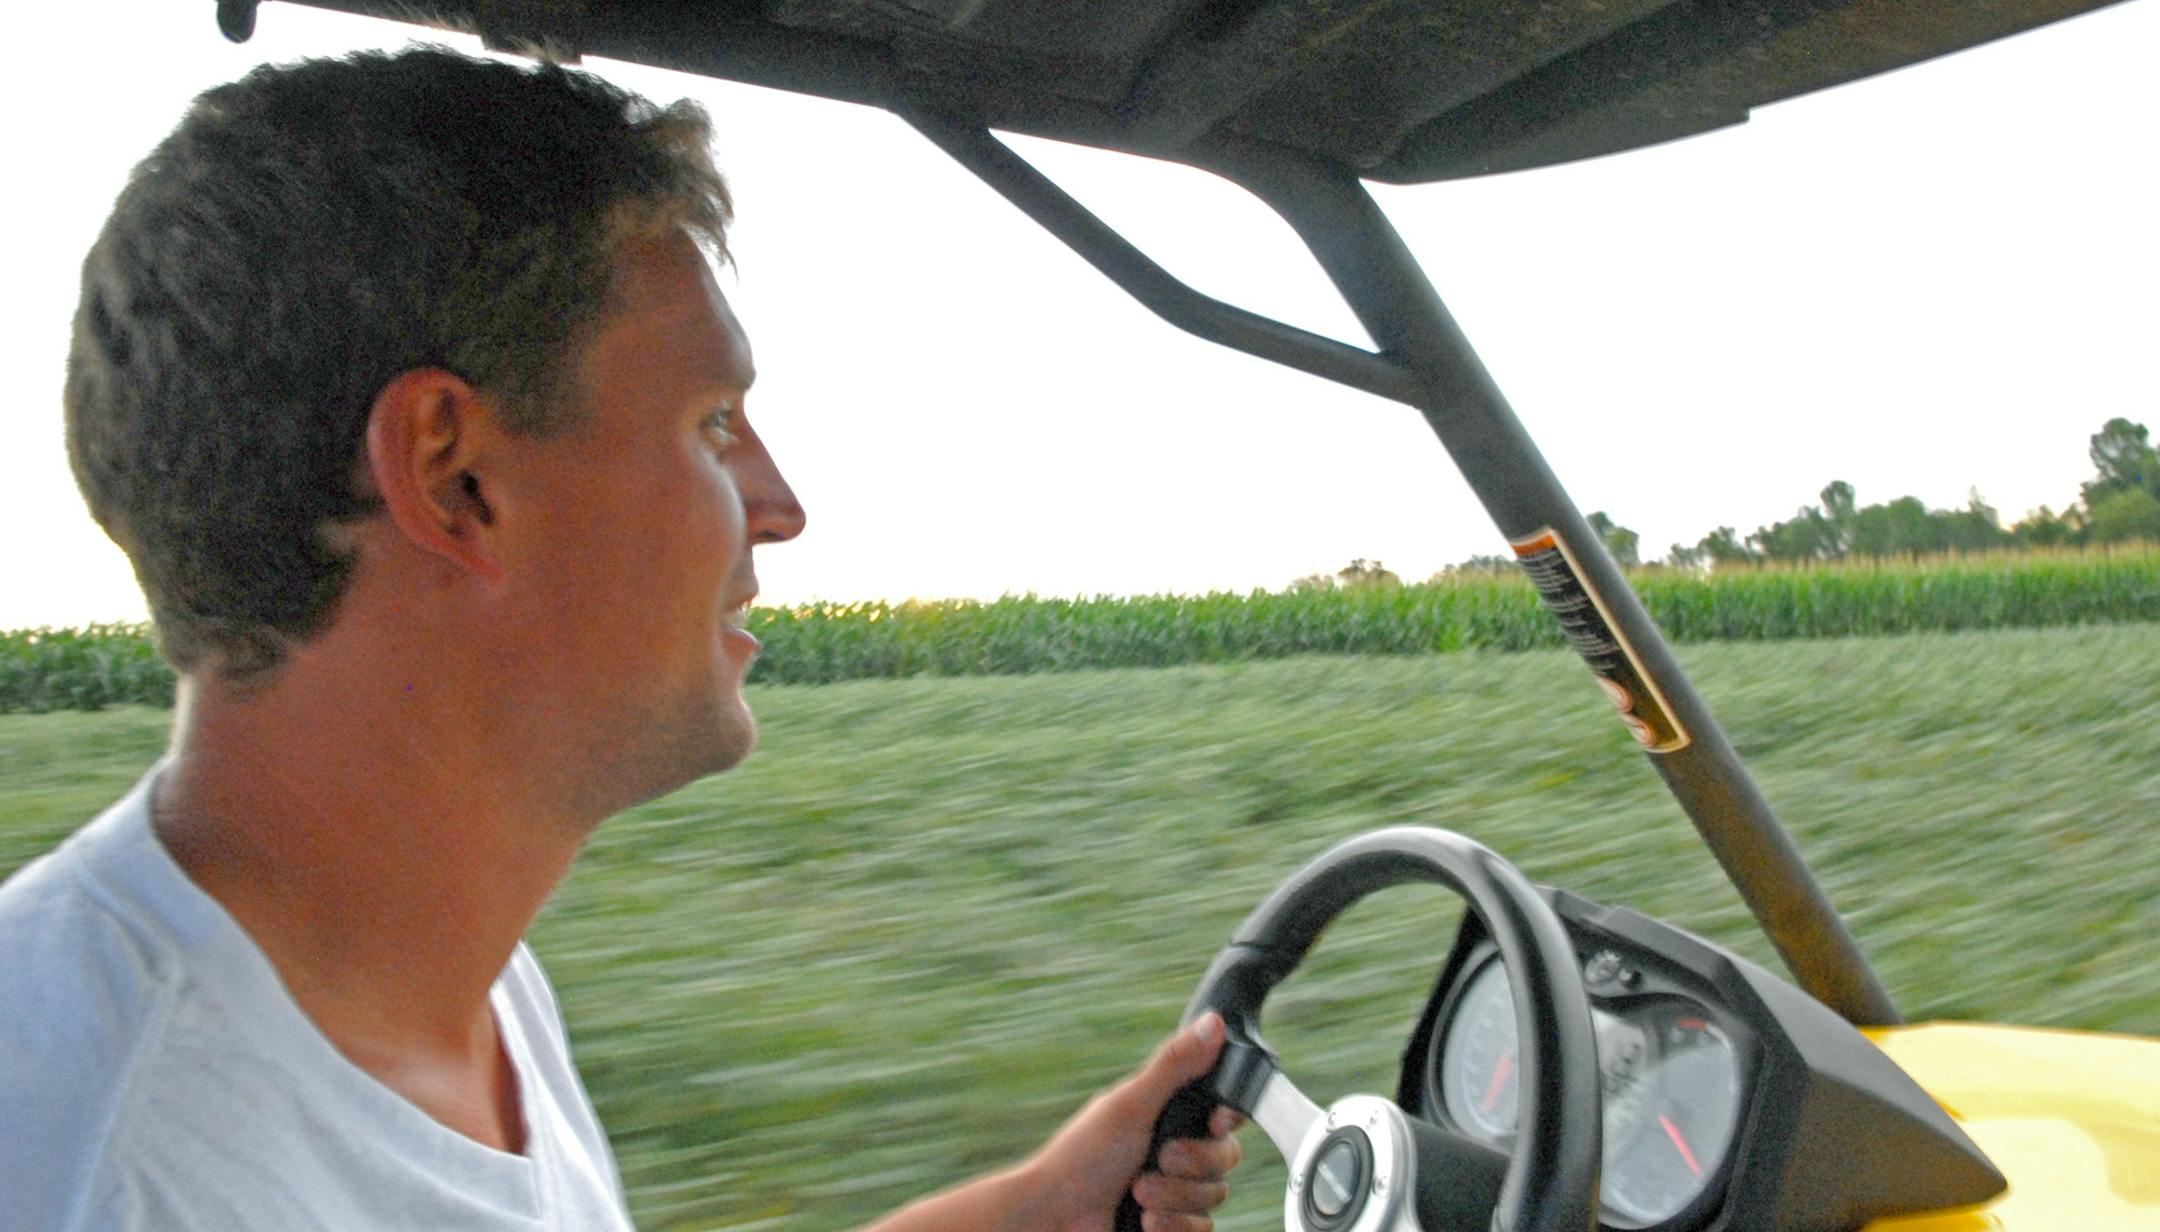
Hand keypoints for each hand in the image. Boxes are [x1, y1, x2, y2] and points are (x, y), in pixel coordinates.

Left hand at [1014, 1013, 1245, 1231]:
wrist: (1057, 1218)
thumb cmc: (1082, 1157)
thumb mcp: (1130, 1105)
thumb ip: (1174, 1066)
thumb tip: (1213, 1022)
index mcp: (1170, 1114)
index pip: (1226, 1112)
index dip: (1228, 1119)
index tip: (1216, 1122)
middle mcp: (1180, 1150)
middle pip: (1227, 1156)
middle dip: (1192, 1164)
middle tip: (1158, 1160)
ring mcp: (1179, 1190)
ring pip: (1216, 1194)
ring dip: (1174, 1197)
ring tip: (1137, 1194)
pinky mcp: (1176, 1224)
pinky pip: (1203, 1227)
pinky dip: (1173, 1226)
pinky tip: (1145, 1221)